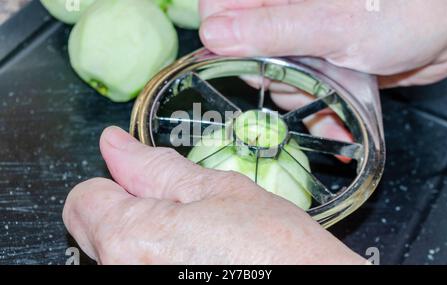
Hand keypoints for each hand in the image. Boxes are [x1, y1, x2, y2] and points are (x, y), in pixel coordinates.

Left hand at [63, 127, 365, 264]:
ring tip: (202, 243)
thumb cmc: (280, 251)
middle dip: (132, 213)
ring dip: (149, 241)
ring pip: (119, 254)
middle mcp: (122, 274)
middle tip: (186, 214)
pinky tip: (201, 262)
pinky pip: (140, 271)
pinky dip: (161, 261)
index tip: (144, 186)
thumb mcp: (221, 191)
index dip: (115, 185)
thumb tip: (115, 145)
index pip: (84, 199)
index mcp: (131, 237)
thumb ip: (157, 169)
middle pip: (97, 230)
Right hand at [199, 0, 446, 87]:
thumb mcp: (333, 23)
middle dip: (271, 74)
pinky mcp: (314, 58)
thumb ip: (273, 29)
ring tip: (332, 86)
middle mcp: (283, 9)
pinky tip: (334, 116)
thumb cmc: (405, 12)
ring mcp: (299, 36)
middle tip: (303, 73)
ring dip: (298, 93)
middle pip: (242, 49)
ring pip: (270, 75)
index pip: (218, 7)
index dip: (225, 39)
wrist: (445, 32)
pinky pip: (297, 87)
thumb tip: (215, 35)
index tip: (253, 59)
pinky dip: (313, 107)